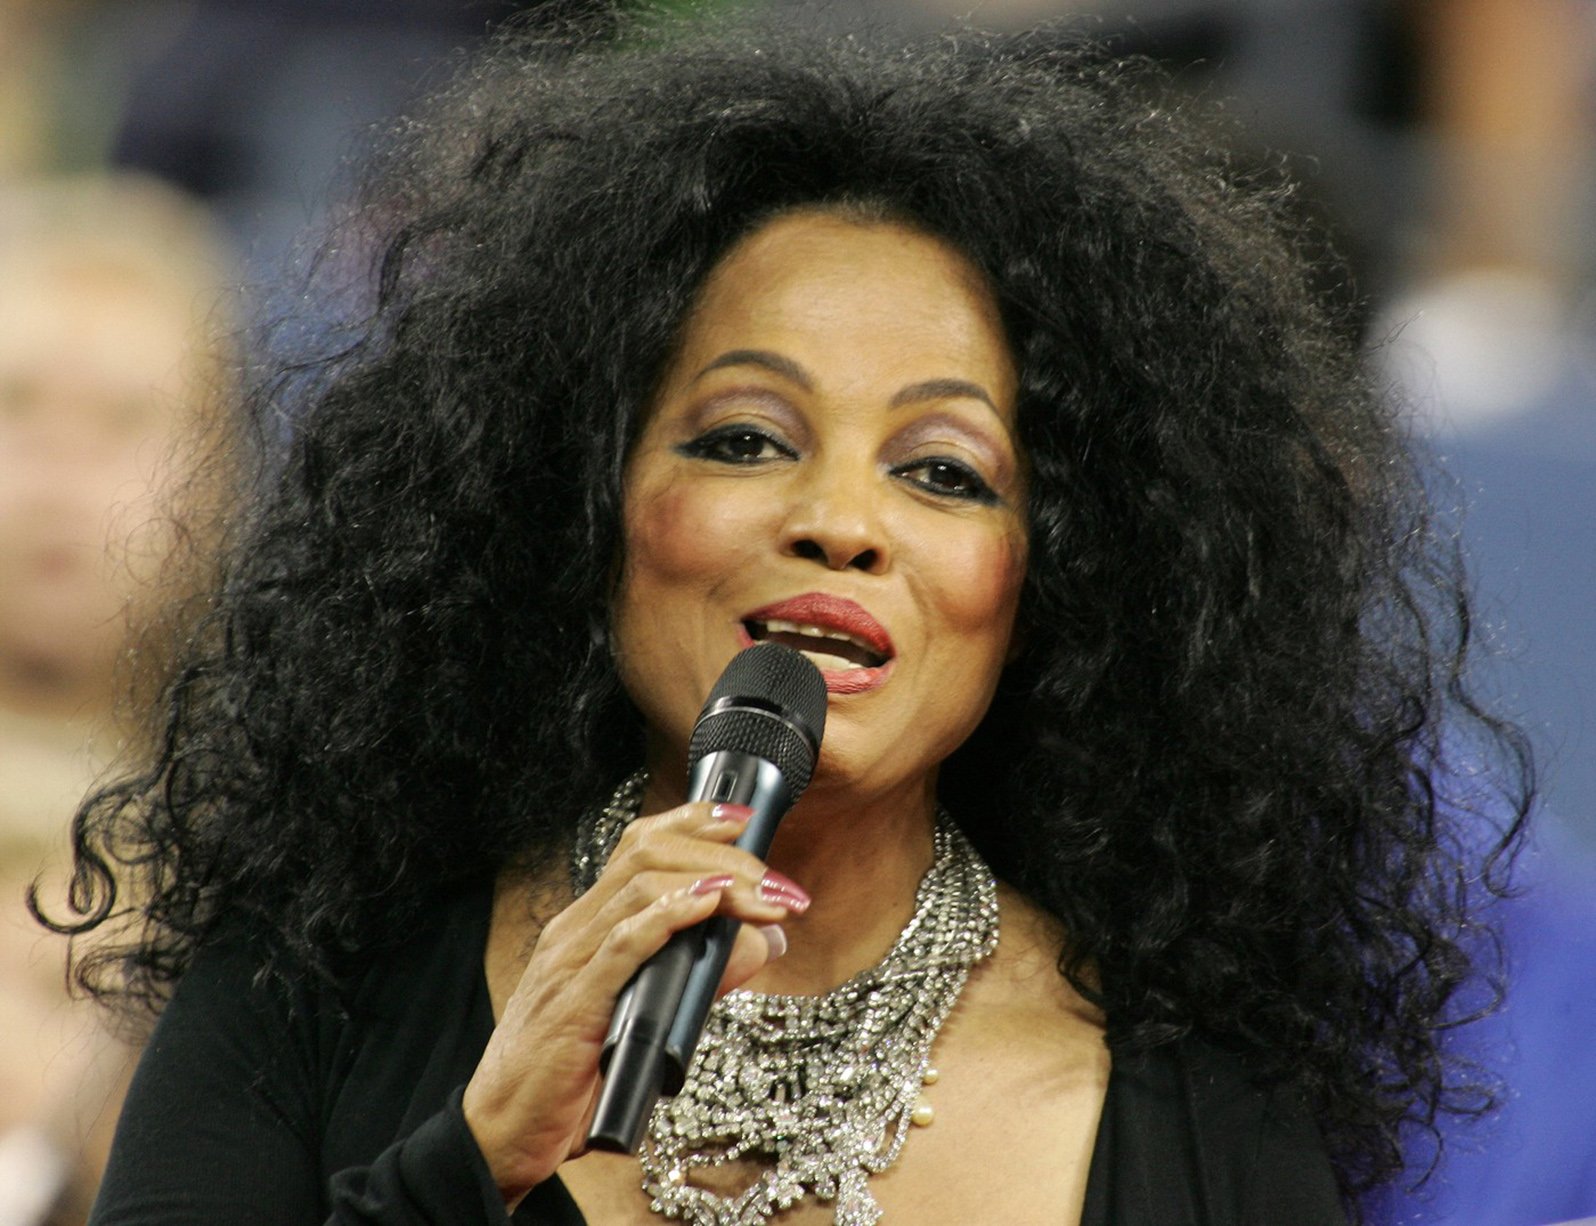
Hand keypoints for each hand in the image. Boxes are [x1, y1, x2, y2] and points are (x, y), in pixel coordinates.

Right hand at [461, 800, 808, 1204]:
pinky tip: (709, 905)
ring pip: (640, 886)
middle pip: (648, 852)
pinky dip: (670, 916)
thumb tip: (765, 941)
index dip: (694, 821)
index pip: (639, 846)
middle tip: (777, 879)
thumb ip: (703, 975)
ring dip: (714, 881)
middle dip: (721, 852)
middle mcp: (574, 932)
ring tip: (763, 896)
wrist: (498, 1137)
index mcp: (587, 927)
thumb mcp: (648, 1017)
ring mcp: (569, 964)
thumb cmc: (567, 1080)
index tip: (745, 820)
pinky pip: (623, 944)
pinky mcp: (573, 1005)